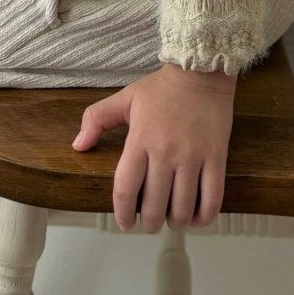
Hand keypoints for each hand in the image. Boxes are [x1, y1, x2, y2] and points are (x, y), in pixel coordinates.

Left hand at [71, 60, 236, 230]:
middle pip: (154, 206)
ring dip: (175, 222)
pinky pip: (211, 199)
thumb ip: (96, 119)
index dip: (122, 214)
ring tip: (171, 218)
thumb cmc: (162, 88)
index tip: (125, 223)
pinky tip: (196, 217)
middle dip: (149, 223)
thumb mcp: (125, 98)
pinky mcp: (216, 157)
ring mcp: (193, 156)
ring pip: (182, 208)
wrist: (201, 71)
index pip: (125, 189)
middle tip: (149, 222)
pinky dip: (203, 217)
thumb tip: (78, 146)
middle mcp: (165, 152)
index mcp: (140, 139)